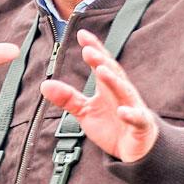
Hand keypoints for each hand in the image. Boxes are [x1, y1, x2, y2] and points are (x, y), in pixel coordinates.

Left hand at [40, 30, 158, 162]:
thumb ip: (67, 98)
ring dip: (113, 81)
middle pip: (112, 73)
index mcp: (107, 87)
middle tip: (88, 49)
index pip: (101, 63)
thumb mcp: (85, 111)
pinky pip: (136, 118)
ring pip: (124, 91)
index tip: (81, 34)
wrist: (134, 149)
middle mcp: (121, 93)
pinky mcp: (140, 126)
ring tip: (101, 71)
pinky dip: (130, 115)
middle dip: (101, 61)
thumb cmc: (112, 125)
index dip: (93, 48)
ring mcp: (132, 107)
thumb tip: (43, 85)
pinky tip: (122, 111)